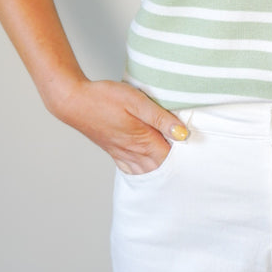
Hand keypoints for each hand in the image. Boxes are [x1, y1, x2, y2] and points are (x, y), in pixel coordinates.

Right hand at [51, 79, 187, 173]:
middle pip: (160, 169)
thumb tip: (183, 134)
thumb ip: (161, 118)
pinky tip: (148, 172)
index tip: (198, 158)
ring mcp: (122, 153)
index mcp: (143, 141)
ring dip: (160, 174)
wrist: (74, 102)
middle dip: (175, 170)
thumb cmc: (105, 97)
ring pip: (146, 172)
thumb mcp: (137, 101)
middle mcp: (134, 152)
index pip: (171, 158)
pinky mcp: (113, 151)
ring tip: (175, 173)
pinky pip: (131, 170)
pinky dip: (143, 174)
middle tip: (191, 170)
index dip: (186, 159)